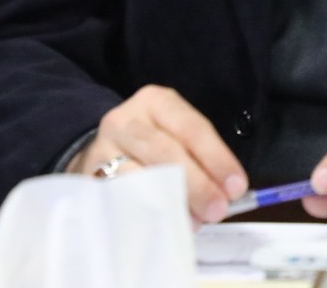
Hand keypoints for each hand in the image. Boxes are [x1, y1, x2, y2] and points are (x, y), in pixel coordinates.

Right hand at [64, 85, 247, 224]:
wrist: (97, 149)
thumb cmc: (150, 143)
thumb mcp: (175, 135)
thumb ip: (201, 159)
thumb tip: (226, 195)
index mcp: (156, 101)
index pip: (191, 128)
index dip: (217, 158)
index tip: (237, 187)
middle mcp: (127, 120)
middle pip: (165, 152)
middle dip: (197, 184)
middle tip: (218, 209)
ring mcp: (103, 149)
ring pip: (142, 178)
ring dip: (173, 204)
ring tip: (196, 221)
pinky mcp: (89, 178)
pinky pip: (122, 200)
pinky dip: (147, 215)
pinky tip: (165, 224)